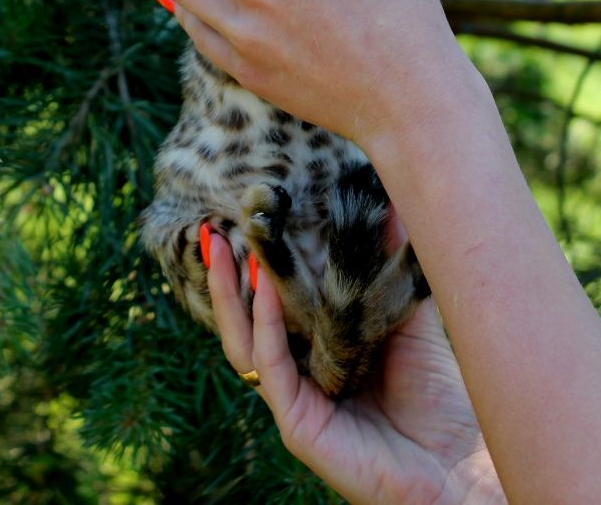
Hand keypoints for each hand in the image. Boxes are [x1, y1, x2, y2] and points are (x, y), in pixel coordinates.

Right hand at [207, 233, 503, 504]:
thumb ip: (391, 269)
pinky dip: (264, 324)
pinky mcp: (298, 424)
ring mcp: (293, 400)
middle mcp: (298, 374)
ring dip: (227, 296)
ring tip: (220, 249)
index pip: (271, 305)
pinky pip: (270, 368)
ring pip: (242, 343)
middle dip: (223, 277)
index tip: (247, 220)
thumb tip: (390, 205)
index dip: (255, 266)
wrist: (460, 465)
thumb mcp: (408, 318)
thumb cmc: (439, 397)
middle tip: (211, 229)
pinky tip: (265, 288)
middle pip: (244, 321)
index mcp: (317, 351)